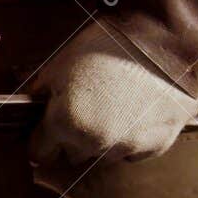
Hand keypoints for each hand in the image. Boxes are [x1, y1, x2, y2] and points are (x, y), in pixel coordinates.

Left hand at [29, 24, 197, 165]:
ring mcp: (128, 147)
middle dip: (72, 138)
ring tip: (111, 107)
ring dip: (102, 140)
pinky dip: (131, 139)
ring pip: (103, 156)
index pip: (39, 153)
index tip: (45, 130)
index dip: (41, 139)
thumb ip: (42, 92)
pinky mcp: (156, 145)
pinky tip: (134, 113)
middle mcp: (94, 143)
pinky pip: (134, 152)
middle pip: (72, 156)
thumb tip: (33, 105)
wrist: (163, 40)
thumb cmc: (109, 46)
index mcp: (65, 123)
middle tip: (82, 110)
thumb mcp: (61, 62)